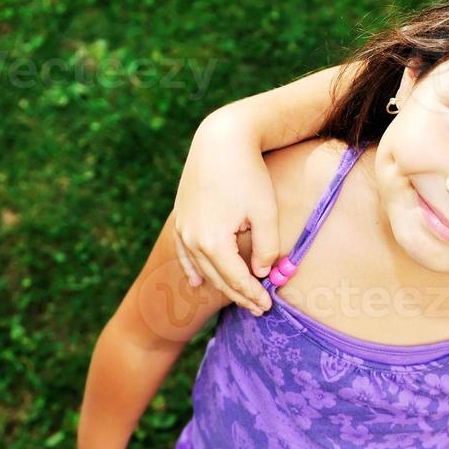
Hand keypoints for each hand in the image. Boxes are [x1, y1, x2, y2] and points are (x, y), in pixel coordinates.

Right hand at [172, 108, 278, 314]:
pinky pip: (185, 252)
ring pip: (202, 267)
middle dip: (239, 295)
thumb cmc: (248, 174)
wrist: (220, 140)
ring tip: (238, 298)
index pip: (237, 280)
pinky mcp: (181, 217)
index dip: (253, 295)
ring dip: (220, 285)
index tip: (267, 307)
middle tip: (258, 308)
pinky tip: (197, 282)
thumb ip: (266, 248)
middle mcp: (192, 240)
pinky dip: (193, 269)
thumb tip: (261, 272)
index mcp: (214, 242)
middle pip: (218, 278)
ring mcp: (183, 229)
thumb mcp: (266, 213)